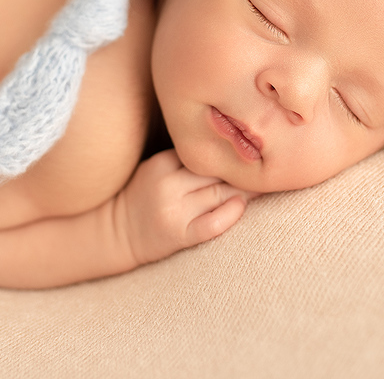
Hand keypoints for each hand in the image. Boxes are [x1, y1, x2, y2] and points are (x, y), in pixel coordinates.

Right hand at [115, 149, 257, 266]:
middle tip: (267, 166)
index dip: (229, 153)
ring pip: (219, 194)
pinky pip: (213, 223)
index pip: (204, 153)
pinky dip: (231, 214)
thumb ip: (185, 159)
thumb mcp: (156, 168)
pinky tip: (241, 207)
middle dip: (242, 171)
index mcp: (161, 163)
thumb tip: (233, 149)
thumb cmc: (143, 196)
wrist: (116, 233)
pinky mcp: (179, 236)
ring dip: (244, 191)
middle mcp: (166, 186)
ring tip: (262, 185)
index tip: (253, 149)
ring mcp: (173, 212)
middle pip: (216, 172)